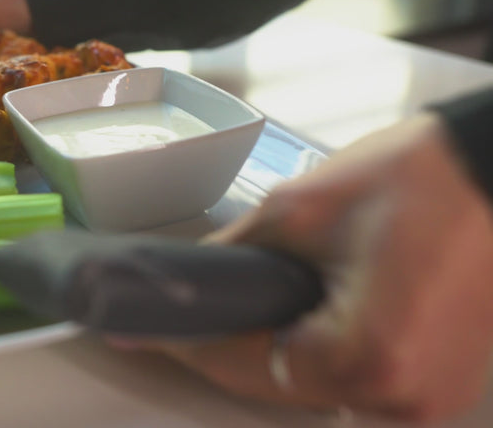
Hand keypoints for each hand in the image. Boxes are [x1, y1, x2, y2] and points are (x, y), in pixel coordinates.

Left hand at [109, 114, 492, 422]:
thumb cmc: (417, 178)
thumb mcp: (300, 210)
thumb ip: (234, 257)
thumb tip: (188, 281)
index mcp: (364, 358)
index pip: (239, 364)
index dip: (184, 341)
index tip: (136, 327)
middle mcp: (399, 398)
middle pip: (275, 385)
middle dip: (223, 348)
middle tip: (178, 315)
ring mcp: (427, 397)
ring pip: (313, 388)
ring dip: (270, 352)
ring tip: (233, 309)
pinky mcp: (441, 382)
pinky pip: (355, 381)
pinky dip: (319, 352)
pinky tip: (295, 317)